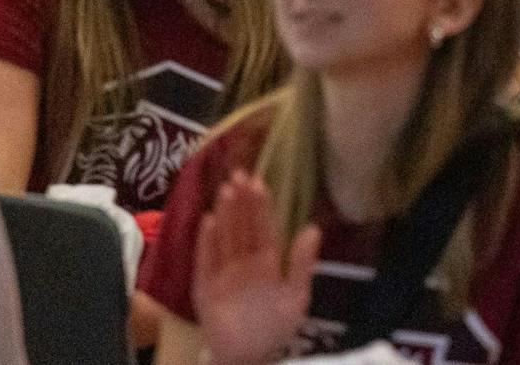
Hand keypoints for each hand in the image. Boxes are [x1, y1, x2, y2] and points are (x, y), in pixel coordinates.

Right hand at [193, 170, 320, 364]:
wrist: (248, 359)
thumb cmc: (273, 329)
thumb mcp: (296, 298)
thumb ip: (302, 264)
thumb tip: (314, 228)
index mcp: (266, 262)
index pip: (264, 228)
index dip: (261, 206)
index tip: (259, 182)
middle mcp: (243, 262)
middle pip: (242, 227)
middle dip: (241, 202)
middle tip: (239, 174)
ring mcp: (223, 273)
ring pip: (224, 237)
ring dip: (224, 214)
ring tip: (225, 189)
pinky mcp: (204, 288)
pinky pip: (205, 262)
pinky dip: (206, 243)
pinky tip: (208, 221)